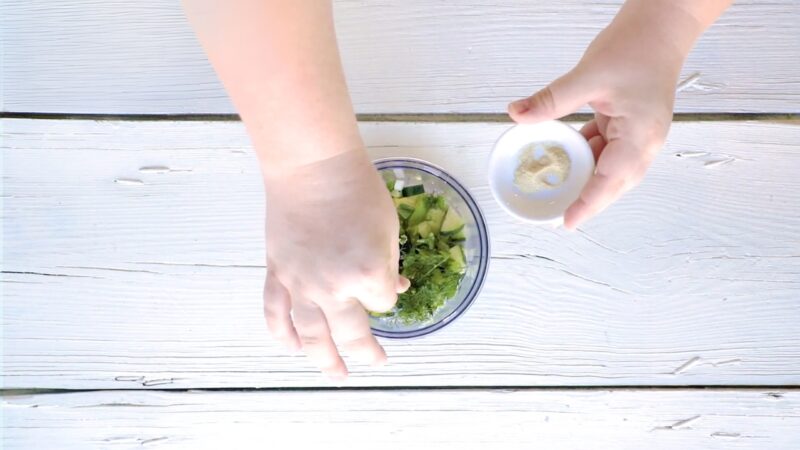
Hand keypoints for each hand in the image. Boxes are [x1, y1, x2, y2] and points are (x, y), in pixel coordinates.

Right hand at [262, 150, 408, 378]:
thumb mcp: (388, 229)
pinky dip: (282, 335)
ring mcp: (301, 284)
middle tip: (372, 362)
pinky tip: (292, 348)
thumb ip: (389, 265)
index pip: (384, 304)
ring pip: (310, 336)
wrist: (313, 167)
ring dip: (323, 360)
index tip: (389, 280)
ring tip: (335, 374)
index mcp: (368, 276)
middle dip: (365, 353)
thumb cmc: (358, 191)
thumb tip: (393, 286)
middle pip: (351, 335)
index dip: (388, 294)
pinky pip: (276, 313)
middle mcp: (333, 289)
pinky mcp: (278, 273)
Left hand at [508, 18, 684, 229]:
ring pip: (608, 169)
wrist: (660, 26)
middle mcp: (644, 143)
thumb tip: (516, 114)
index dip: (588, 205)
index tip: (566, 223)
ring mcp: (638, 136)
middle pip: (612, 183)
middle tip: (555, 215)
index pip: (611, 180)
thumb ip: (551, 100)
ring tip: (556, 192)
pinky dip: (586, 158)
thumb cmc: (635, 47)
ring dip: (585, 180)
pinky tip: (565, 160)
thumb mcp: (587, 75)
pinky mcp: (629, 127)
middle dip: (585, 200)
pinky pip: (606, 151)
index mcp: (640, 137)